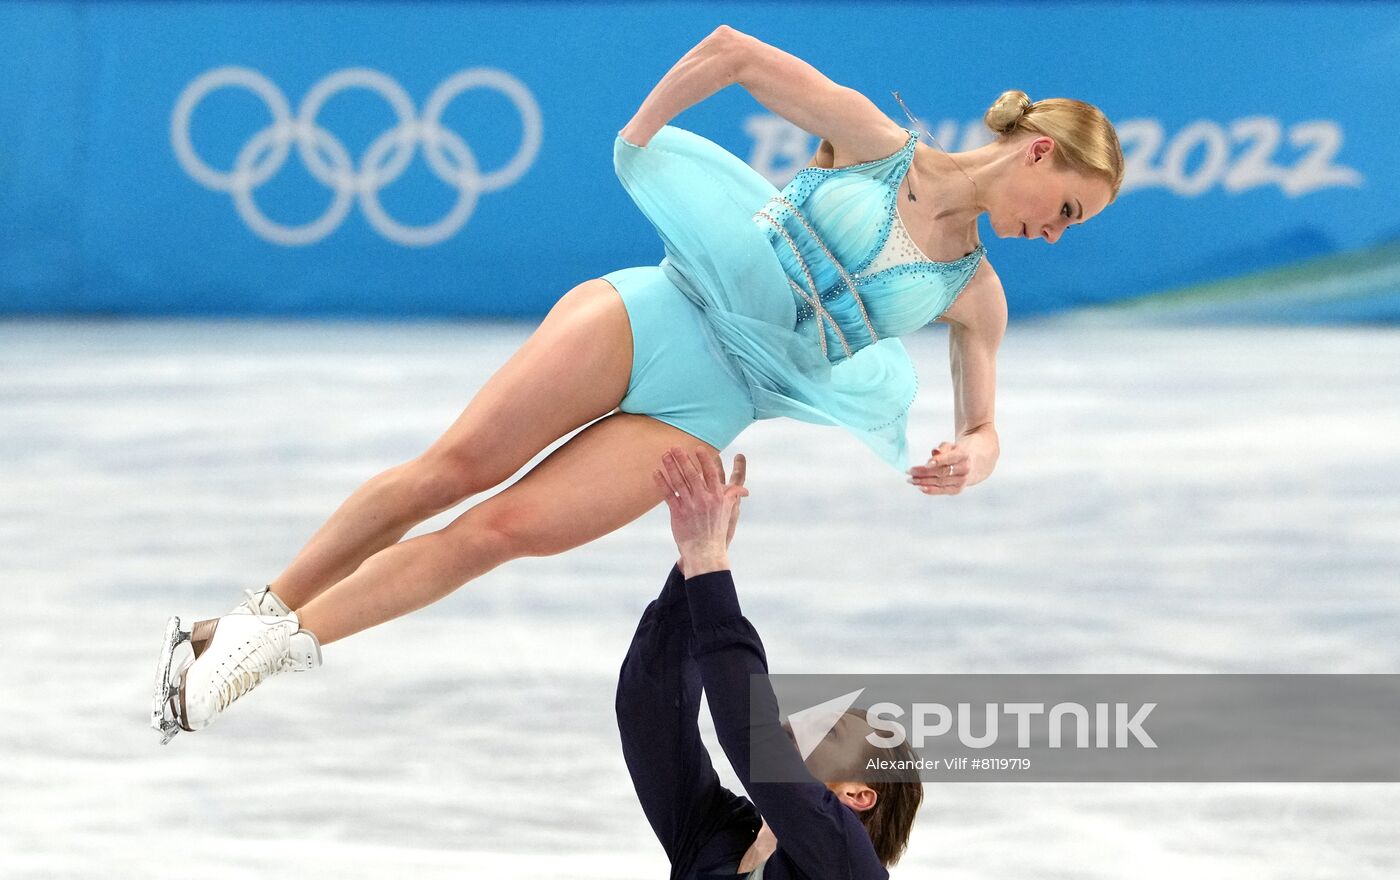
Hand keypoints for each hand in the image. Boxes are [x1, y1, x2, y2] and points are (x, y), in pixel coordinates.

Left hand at [653, 447, 748, 575]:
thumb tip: (743, 488)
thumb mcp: (728, 512)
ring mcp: (690, 506)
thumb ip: (732, 496)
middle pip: (692, 474)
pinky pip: (668, 495)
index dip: (704, 460)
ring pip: (679, 482)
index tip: (698, 448)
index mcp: (717, 497)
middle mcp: (704, 499)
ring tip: (664, 455)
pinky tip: (656, 473)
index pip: (711, 474)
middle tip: (675, 447)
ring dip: (671, 467)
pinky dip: (662, 483)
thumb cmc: (716, 531)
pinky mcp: (678, 513)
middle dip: (683, 459)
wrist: (705, 551)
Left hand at [907, 441, 970, 494]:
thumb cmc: (955, 454)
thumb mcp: (950, 446)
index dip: (938, 461)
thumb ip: (942, 448)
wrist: (969, 465)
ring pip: (940, 482)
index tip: (926, 464)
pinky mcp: (957, 489)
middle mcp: (964, 469)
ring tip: (911, 480)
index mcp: (963, 455)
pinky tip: (921, 487)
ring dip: (924, 482)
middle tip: (910, 472)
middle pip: (942, 472)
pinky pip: (942, 491)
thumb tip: (935, 451)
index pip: (950, 458)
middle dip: (924, 473)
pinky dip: (931, 490)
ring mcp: (961, 481)